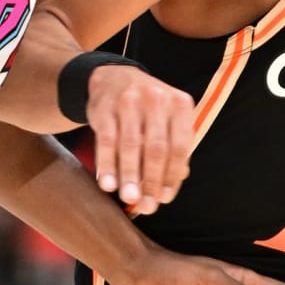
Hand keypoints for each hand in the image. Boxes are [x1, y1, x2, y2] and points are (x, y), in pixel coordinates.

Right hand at [85, 65, 195, 213]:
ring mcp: (130, 101)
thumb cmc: (147, 109)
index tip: (164, 199)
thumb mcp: (167, 120)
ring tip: (129, 198)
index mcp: (180, 105)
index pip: (180, 146)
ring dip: (130, 176)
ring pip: (131, 145)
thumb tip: (167, 191)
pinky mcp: (105, 107)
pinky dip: (107, 164)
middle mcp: (157, 99)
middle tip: (147, 206)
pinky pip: (106, 140)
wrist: (113, 78)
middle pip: (157, 148)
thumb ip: (173, 151)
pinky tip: (108, 184)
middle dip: (151, 180)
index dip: (172, 176)